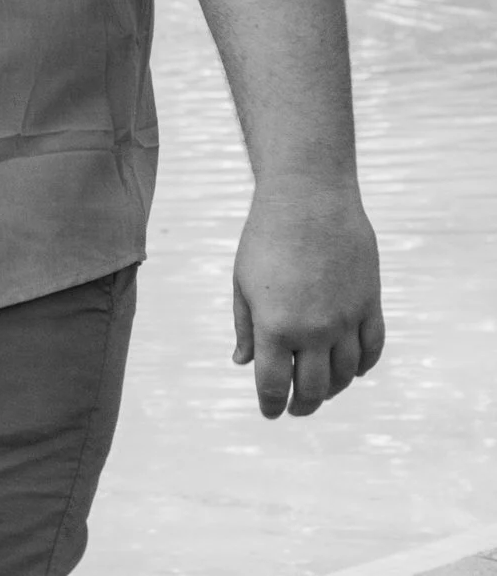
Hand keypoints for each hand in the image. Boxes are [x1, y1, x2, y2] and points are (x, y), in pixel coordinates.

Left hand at [232, 181, 384, 418]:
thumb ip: (246, 328)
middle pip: (314, 388)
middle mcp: (313, 330)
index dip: (271, 405)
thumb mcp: (243, 284)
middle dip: (303, 405)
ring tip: (321, 391)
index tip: (271, 413)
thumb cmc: (265, 240)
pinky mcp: (370, 305)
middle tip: (296, 409)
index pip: (274, 384)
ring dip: (333, 389)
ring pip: (346, 374)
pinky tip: (352, 371)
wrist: (309, 202)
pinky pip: (372, 348)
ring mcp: (346, 319)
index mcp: (275, 326)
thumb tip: (243, 363)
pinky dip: (362, 366)